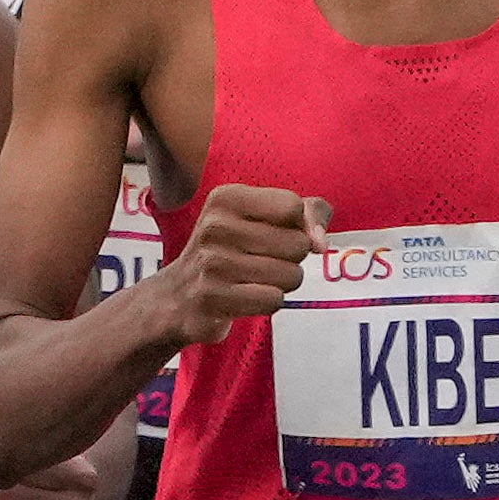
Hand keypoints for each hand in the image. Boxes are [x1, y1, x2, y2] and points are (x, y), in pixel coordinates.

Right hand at [155, 181, 324, 339]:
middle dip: (290, 258)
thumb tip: (321, 241)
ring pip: (291, 275)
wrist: (178, 295)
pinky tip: (245, 296)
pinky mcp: (213, 298)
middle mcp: (215, 226)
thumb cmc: (230, 251)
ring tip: (253, 279)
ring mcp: (211, 263)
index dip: (299, 225)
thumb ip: (307, 213)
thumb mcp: (260, 218)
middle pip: (298, 244)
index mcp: (226, 198)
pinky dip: (267, 302)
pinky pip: (274, 300)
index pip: (293, 205)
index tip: (278, 233)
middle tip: (260, 260)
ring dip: (281, 283)